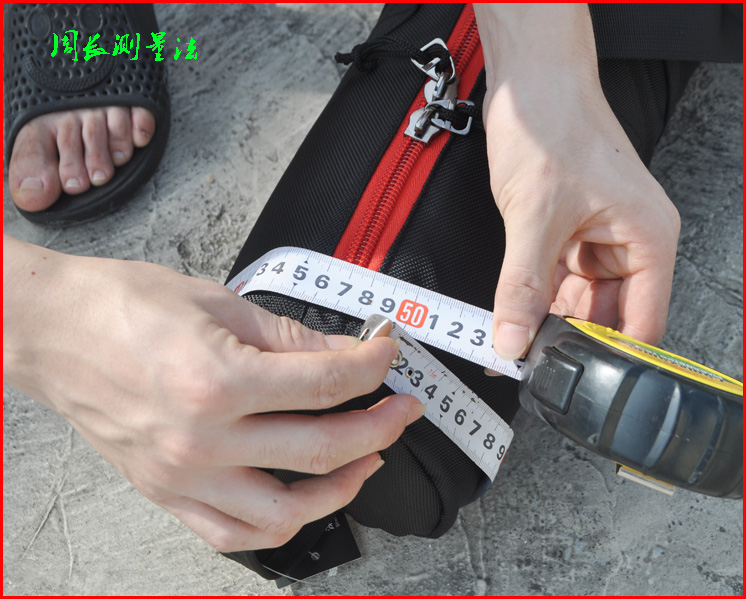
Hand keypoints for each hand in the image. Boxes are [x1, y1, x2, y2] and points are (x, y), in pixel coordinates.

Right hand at [3, 236, 422, 551]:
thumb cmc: (126, 308)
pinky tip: (306, 498)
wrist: (57, 332)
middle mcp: (202, 438)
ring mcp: (184, 475)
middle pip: (320, 448)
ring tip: (367, 459)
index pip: (324, 384)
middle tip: (403, 408)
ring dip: (342, 487)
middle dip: (379, 426)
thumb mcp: (220, 304)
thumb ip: (290, 336)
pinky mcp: (168, 493)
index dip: (371, 368)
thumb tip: (345, 351)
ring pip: (287, 510)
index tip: (388, 356)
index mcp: (217, 379)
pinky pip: (236, 534)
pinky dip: (282, 523)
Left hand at [474, 4, 680, 358]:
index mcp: (648, 240)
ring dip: (543, 322)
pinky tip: (510, 315)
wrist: (530, 82)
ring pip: (575, 302)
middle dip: (565, 342)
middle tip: (524, 366)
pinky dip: (532, 299)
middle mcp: (630, 245)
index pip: (641, 324)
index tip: (569, 384)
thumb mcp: (534, 216)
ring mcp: (598, 241)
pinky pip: (554, 281)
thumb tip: (511, 341)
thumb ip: (522, 286)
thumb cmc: (551, 125)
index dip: (607, 359)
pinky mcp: (569, 235)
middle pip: (606, 317)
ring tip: (509, 343)